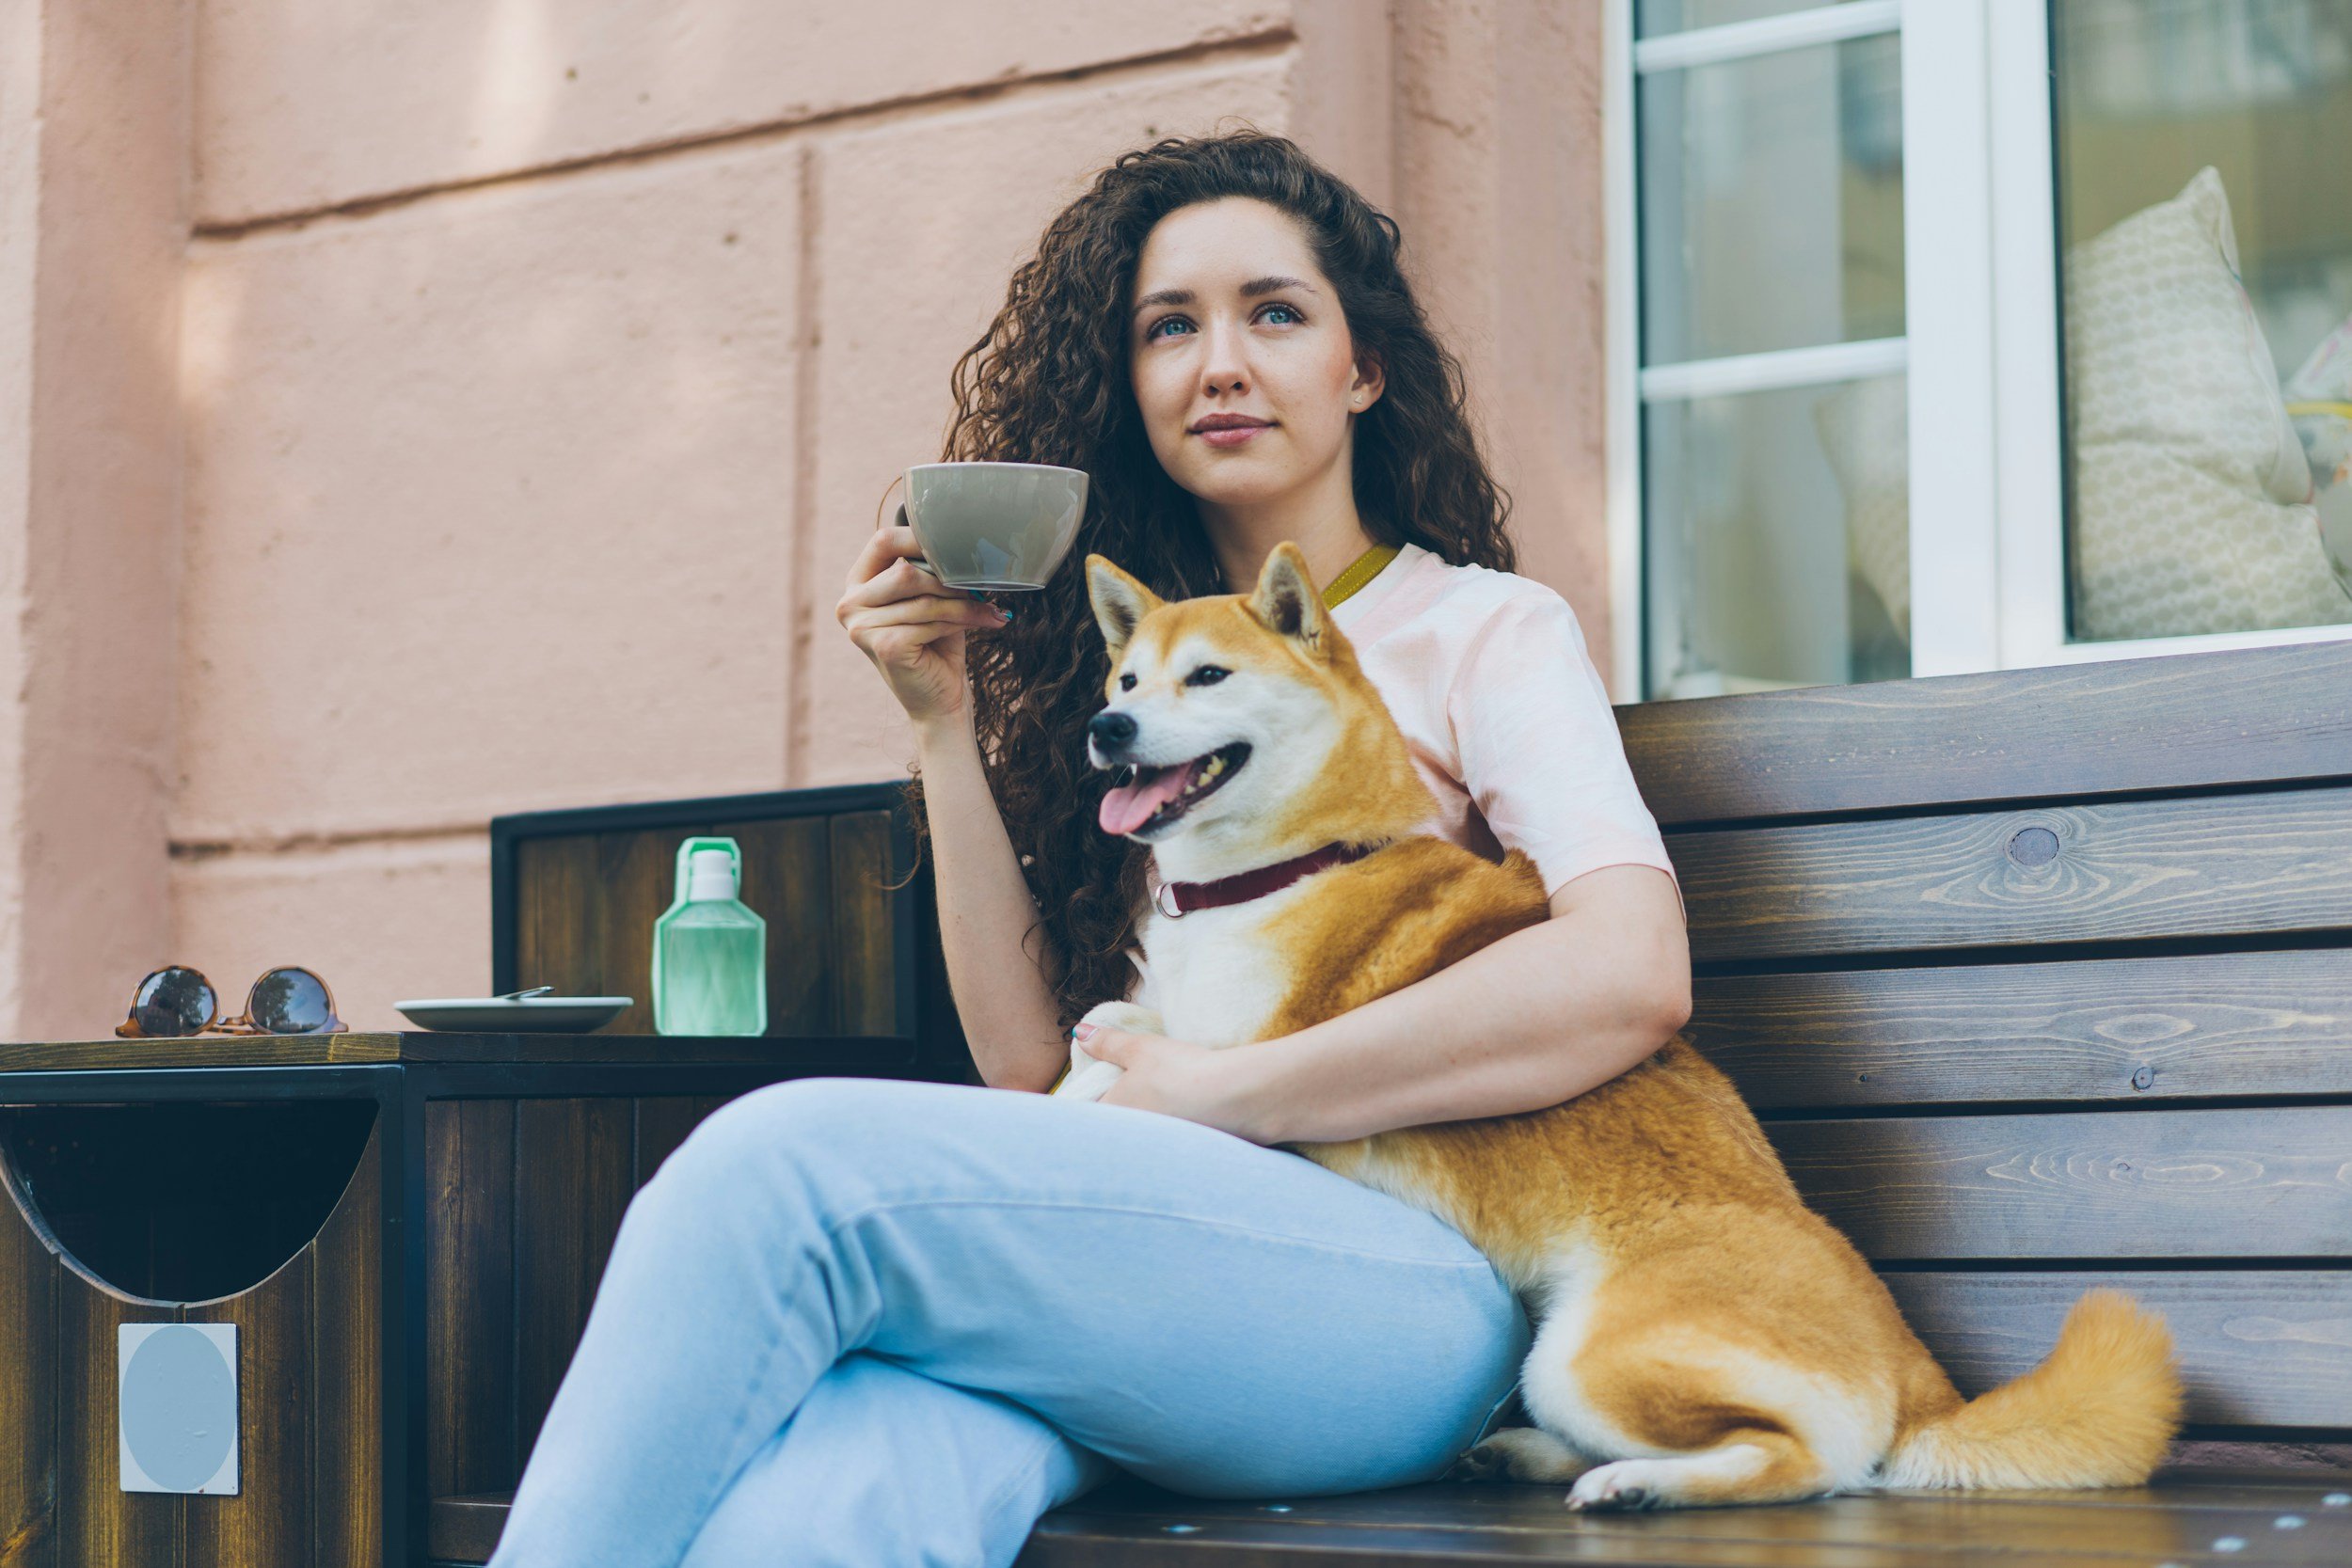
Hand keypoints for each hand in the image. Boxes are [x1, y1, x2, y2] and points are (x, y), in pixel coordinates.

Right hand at [836, 515, 1011, 726]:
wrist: (938, 699)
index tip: (959, 546)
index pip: (883, 540)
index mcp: (858, 584)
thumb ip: (931, 568)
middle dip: (949, 578)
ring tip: (989, 609)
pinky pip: (930, 620)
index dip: (921, 537)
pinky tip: (983, 623)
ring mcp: (860, 627)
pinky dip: (961, 620)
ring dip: (963, 602)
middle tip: (981, 586)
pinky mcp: (883, 646)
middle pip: (905, 570)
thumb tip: (960, 535)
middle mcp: (850, 604)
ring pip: (923, 597)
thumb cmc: (937, 644)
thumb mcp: (931, 597)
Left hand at [1075, 1023, 1267, 1140]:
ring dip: (1145, 1124)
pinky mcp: (1182, 1158)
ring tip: (1162, 1101)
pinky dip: (1169, 1132)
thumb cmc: (1181, 1071)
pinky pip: (1164, 1145)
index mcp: (1113, 1114)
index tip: (1103, 1085)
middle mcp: (1129, 1140)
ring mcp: (1156, 1151)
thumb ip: (1107, 1043)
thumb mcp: (1139, 1048)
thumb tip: (1079, 1033)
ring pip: (1140, 1137)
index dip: (1093, 1098)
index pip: (1088, 1112)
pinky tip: (1184, 1115)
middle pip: (1114, 1127)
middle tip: (1136, 1093)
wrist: (1234, 1097)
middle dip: (1118, 1114)